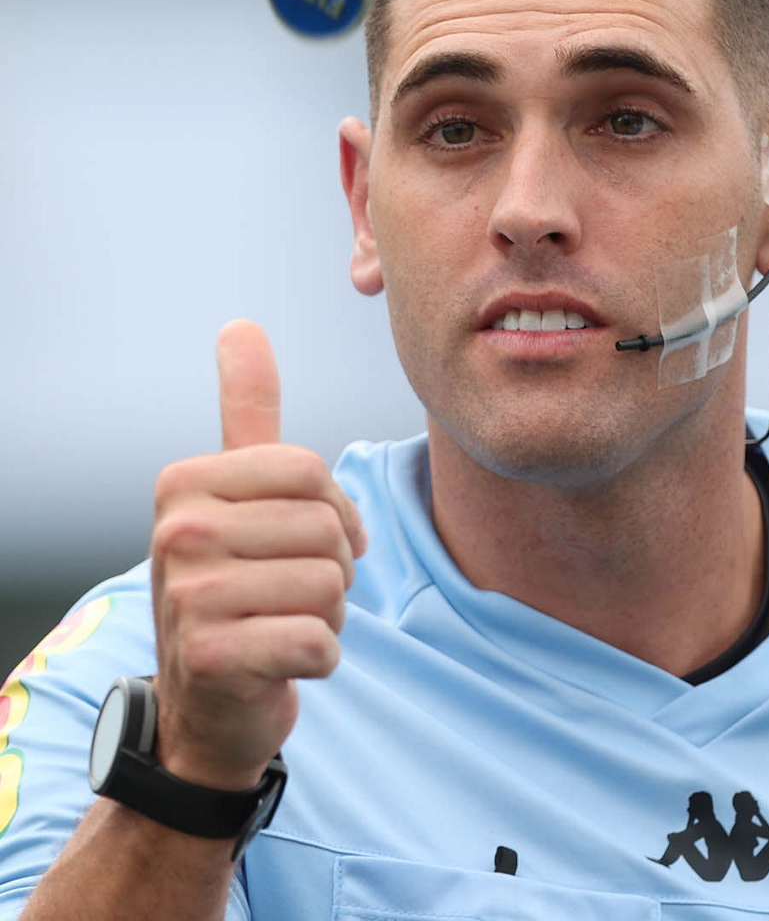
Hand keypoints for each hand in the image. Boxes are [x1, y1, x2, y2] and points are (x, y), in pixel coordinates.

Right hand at [149, 320, 367, 790]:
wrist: (209, 701)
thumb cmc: (237, 583)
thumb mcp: (237, 492)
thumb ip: (247, 410)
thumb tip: (241, 324)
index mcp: (185, 482)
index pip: (312, 472)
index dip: (336, 511)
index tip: (313, 540)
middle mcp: (176, 532)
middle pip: (325, 529)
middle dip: (334, 567)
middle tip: (293, 592)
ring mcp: (188, 597)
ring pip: (331, 585)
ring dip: (329, 614)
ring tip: (283, 624)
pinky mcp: (213, 659)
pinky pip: (321, 641)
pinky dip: (321, 657)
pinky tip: (282, 662)